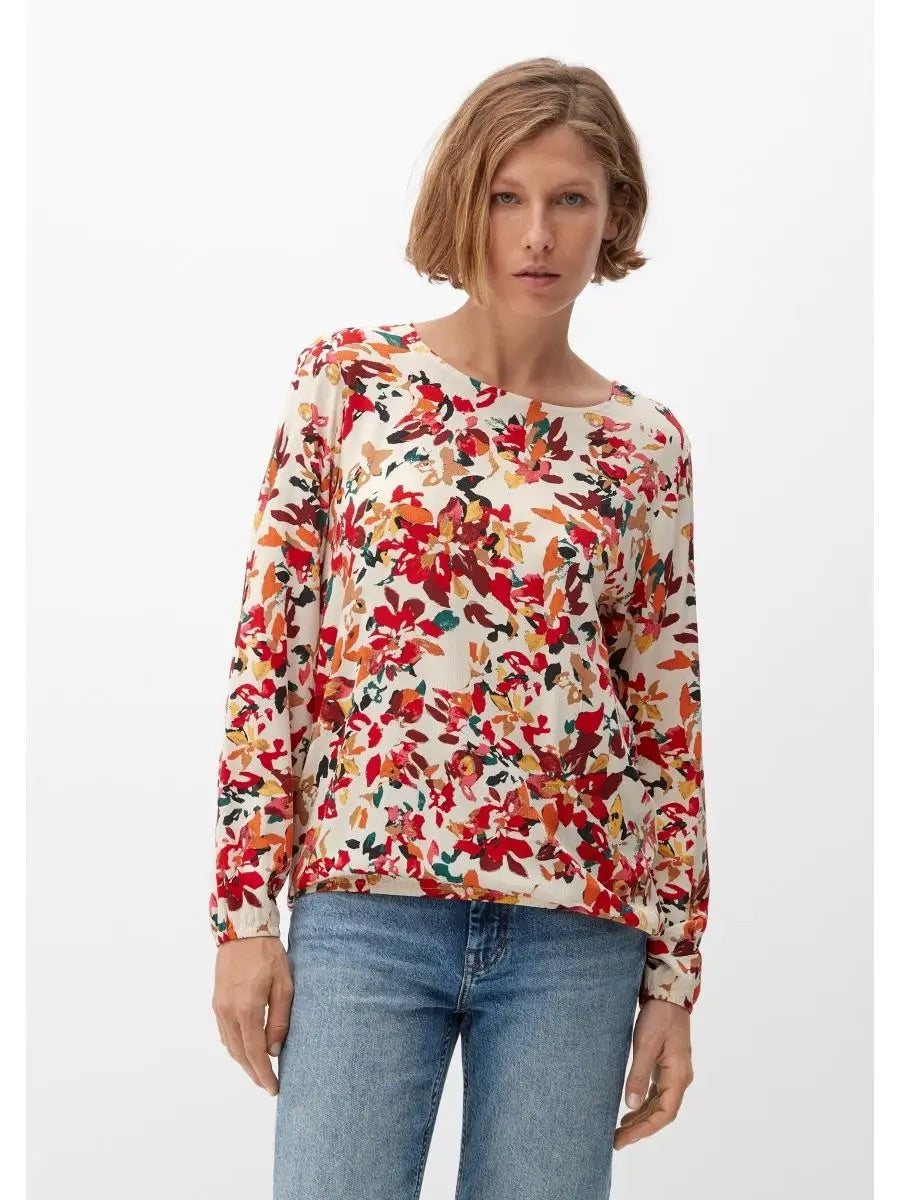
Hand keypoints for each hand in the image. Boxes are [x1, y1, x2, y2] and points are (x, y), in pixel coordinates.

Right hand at [212, 934, 292, 1095]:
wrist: (242, 929)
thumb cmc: (269, 954)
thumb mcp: (284, 985)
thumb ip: (279, 1020)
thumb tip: (274, 1051)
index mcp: (247, 1010)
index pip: (254, 1053)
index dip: (264, 1075)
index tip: (274, 1089)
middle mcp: (228, 1013)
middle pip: (239, 1054)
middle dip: (254, 1072)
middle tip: (268, 1085)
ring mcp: (219, 1007)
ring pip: (229, 1045)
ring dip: (244, 1061)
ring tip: (260, 1070)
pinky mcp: (216, 1001)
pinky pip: (224, 1033)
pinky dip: (234, 1046)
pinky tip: (245, 1047)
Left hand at [614, 998, 693, 1149]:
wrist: (668, 995)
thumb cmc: (658, 1018)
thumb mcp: (645, 1046)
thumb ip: (638, 1076)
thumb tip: (629, 1106)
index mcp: (678, 1076)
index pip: (664, 1113)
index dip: (644, 1129)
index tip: (624, 1138)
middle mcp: (680, 1079)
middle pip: (661, 1113)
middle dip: (640, 1128)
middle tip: (616, 1140)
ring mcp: (674, 1073)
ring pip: (659, 1104)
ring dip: (641, 1118)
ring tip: (620, 1130)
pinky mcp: (667, 1066)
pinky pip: (657, 1093)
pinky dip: (643, 1104)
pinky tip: (630, 1110)